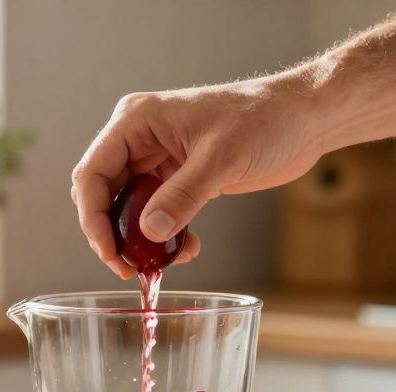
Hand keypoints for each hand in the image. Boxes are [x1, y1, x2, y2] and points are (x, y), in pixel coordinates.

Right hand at [71, 77, 323, 277]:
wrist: (303, 120)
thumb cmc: (264, 120)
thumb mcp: (220, 159)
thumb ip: (183, 196)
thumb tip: (149, 233)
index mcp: (136, 121)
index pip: (93, 174)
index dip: (93, 218)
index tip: (111, 253)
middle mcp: (140, 138)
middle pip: (104, 194)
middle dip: (113, 233)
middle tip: (130, 267)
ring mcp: (158, 157)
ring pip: (128, 207)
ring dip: (140, 239)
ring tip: (163, 262)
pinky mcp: (178, 175)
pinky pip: (155, 211)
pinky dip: (164, 234)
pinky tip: (187, 248)